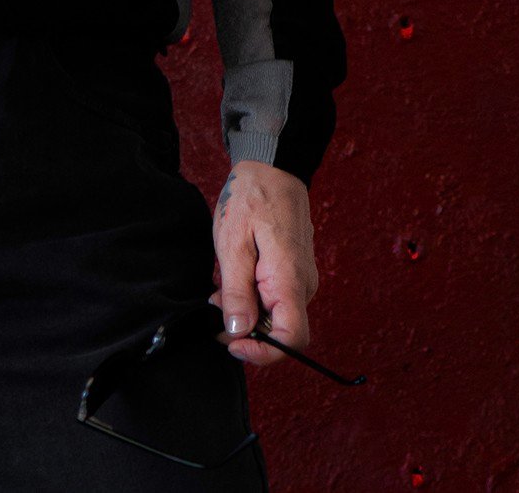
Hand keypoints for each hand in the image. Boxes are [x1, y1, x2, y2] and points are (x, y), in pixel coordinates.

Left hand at [209, 159, 318, 368]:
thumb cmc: (251, 198)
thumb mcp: (232, 243)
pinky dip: (252, 295)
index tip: (232, 343)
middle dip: (246, 327)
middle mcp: (303, 285)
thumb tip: (238, 331)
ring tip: (220, 284)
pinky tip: (234, 275)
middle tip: (215, 303)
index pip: (293, 339)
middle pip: (280, 331)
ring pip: (275, 314)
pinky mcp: (293, 271)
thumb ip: (236, 291)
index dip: (263, 353)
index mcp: (290, 281)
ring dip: (246, 310)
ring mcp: (301, 278)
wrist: (272, 166)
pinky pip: (275, 297)